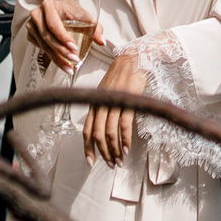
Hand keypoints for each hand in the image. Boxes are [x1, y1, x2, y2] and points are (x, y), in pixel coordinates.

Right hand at [27, 0, 88, 73]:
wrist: (57, 8)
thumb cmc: (69, 10)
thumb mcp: (82, 14)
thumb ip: (94, 26)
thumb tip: (102, 42)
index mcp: (49, 5)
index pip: (53, 24)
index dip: (63, 37)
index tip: (74, 48)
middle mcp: (37, 14)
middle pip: (47, 37)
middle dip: (61, 51)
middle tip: (74, 59)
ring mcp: (31, 25)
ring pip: (43, 45)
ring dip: (57, 58)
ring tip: (69, 67)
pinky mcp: (30, 35)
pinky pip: (40, 48)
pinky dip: (51, 57)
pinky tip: (62, 63)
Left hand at [83, 53, 148, 167]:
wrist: (135, 57)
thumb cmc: (123, 75)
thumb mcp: (109, 91)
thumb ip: (105, 107)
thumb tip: (104, 128)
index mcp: (95, 103)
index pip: (86, 130)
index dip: (87, 148)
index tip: (90, 162)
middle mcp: (101, 103)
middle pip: (97, 135)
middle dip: (103, 152)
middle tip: (111, 164)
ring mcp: (114, 101)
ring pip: (109, 132)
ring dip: (114, 149)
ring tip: (120, 160)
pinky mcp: (127, 99)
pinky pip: (123, 124)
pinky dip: (124, 138)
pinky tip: (127, 147)